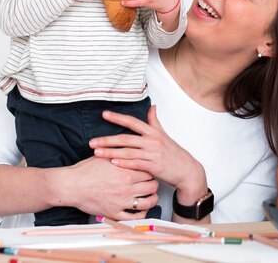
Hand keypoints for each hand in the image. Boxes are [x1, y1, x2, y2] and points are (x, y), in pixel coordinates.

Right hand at [53, 156, 157, 219]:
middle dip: (153, 184)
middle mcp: (127, 188)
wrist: (72, 185)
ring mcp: (121, 202)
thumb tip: (130, 147)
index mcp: (127, 172)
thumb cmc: (86, 170)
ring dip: (151, 199)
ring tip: (150, 196)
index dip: (150, 170)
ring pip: (147, 202)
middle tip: (151, 182)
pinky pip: (133, 217)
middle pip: (151, 186)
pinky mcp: (114, 213)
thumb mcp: (106, 156)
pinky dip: (140, 214)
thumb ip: (121, 153)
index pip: (149, 171)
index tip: (149, 170)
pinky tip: (140, 209)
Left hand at [90, 106, 207, 205]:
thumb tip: (152, 106)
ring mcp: (152, 153)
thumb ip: (155, 121)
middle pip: (126, 138)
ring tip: (96, 153)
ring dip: (110, 152)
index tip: (104, 114)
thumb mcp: (164, 134)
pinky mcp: (153, 166)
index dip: (118, 118)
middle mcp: (152, 141)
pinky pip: (135, 164)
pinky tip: (112, 163)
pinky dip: (123, 163)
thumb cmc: (173, 152)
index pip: (133, 122)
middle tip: (92, 141)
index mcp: (153, 132)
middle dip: (107, 140)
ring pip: (127, 151)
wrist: (186, 169)